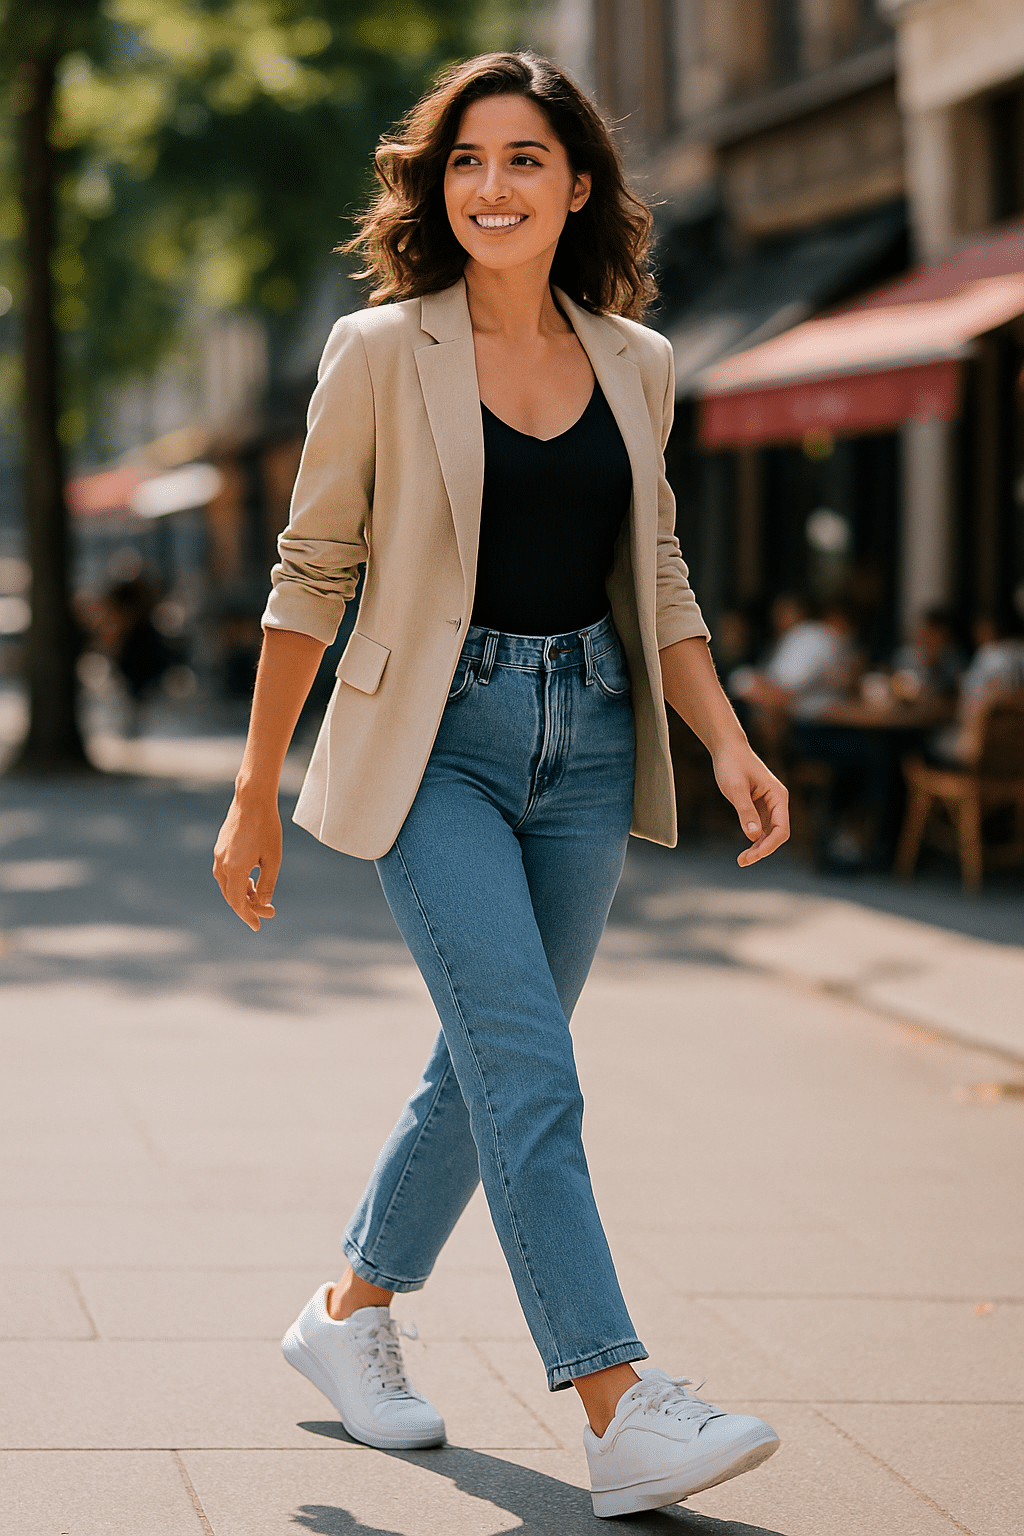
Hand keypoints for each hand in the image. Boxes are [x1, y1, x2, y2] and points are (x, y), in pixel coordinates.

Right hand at [213, 793, 281, 930]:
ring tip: (261, 895)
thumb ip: (267, 884)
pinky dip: (238, 882)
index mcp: (235, 869)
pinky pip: (225, 874)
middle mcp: (222, 864)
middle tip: (270, 911)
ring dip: (243, 894)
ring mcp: (218, 856)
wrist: (252, 799)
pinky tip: (251, 880)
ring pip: (227, 886)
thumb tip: (264, 904)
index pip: (238, 903)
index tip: (258, 926)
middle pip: (232, 897)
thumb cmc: (267, 828)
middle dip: (249, 907)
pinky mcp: (220, 849)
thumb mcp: (273, 859)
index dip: (248, 916)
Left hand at [712, 747, 789, 866]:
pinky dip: (754, 840)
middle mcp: (777, 802)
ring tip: (742, 860)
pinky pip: (761, 828)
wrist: (726, 748)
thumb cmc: (731, 764)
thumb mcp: (736, 788)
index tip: (753, 855)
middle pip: (777, 834)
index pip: (782, 829)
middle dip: (763, 850)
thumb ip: (745, 811)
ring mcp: (769, 805)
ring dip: (758, 848)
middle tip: (742, 861)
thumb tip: (753, 836)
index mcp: (778, 796)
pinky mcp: (758, 807)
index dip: (770, 845)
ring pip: (769, 833)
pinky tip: (745, 849)